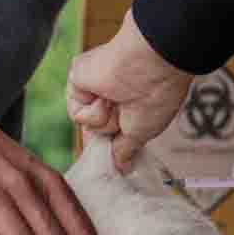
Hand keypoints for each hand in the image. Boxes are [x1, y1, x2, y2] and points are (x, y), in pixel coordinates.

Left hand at [66, 9, 192, 171]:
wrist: (151, 66)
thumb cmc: (156, 96)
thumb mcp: (142, 132)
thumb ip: (125, 149)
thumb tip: (123, 167)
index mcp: (126, 103)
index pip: (109, 130)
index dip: (110, 145)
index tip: (116, 158)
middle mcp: (109, 94)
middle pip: (95, 130)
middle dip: (107, 134)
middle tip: (124, 119)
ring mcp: (92, 86)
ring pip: (87, 125)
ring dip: (106, 121)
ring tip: (121, 102)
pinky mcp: (76, 79)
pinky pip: (77, 113)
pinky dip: (94, 111)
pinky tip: (108, 95)